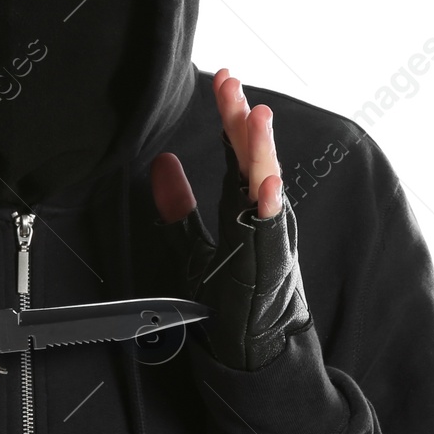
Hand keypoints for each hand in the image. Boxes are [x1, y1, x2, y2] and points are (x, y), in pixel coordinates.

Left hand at [149, 70, 311, 371]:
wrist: (257, 353)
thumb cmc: (232, 301)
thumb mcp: (193, 246)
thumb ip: (179, 208)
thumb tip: (162, 165)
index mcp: (246, 206)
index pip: (238, 152)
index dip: (230, 117)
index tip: (225, 80)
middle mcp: (262, 215)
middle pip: (251, 158)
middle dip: (241, 120)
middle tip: (231, 82)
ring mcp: (268, 238)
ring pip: (265, 186)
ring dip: (260, 151)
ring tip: (255, 116)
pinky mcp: (269, 266)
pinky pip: (271, 231)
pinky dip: (270, 206)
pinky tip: (267, 182)